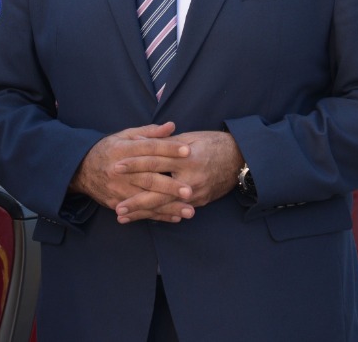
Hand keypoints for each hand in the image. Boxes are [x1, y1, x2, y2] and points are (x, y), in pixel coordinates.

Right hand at [71, 123, 191, 220]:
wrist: (81, 170)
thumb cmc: (109, 150)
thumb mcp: (125, 136)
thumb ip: (149, 133)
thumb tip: (172, 126)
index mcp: (123, 149)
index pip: (149, 148)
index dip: (168, 148)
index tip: (188, 151)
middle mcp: (121, 170)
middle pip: (148, 178)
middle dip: (170, 185)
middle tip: (190, 190)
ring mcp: (118, 189)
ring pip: (146, 198)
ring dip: (168, 206)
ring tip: (189, 210)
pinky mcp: (117, 203)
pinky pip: (140, 211)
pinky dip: (158, 215)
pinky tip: (175, 218)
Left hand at [113, 130, 243, 220]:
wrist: (241, 158)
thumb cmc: (213, 143)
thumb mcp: (190, 138)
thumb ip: (164, 143)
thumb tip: (139, 141)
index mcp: (186, 157)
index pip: (155, 161)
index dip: (134, 164)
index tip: (116, 167)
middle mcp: (190, 178)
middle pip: (157, 191)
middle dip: (135, 200)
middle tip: (116, 207)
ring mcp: (196, 193)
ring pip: (165, 206)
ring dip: (143, 212)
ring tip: (124, 217)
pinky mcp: (200, 201)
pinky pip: (177, 210)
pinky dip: (160, 215)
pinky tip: (146, 218)